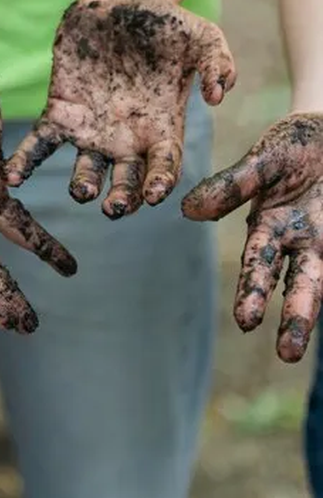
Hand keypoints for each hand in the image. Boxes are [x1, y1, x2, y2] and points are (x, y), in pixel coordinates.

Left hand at [6, 0, 235, 218]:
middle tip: (114, 208)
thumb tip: (219, 96)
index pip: (164, 165)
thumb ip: (218, 63)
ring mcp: (92, 129)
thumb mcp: (202, 36)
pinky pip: (40, 144)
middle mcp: (127, 138)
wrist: (120, 2)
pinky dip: (26, 162)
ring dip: (83, 186)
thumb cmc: (165, 24)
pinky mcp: (61, 112)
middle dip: (121, 199)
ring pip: (85, 170)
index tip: (154, 193)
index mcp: (163, 127)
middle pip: (125, 180)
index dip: (160, 182)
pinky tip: (13, 177)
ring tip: (81, 192)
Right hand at [182, 113, 322, 362]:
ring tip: (301, 346)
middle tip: (288, 353)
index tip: (247, 320)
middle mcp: (302, 242)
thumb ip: (232, 186)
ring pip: (320, 281)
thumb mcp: (264, 159)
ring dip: (312, 311)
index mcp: (271, 226)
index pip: (259, 264)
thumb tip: (188, 211)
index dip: (253, 290)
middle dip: (295, 316)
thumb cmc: (296, 145)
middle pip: (299, 283)